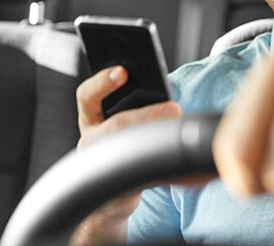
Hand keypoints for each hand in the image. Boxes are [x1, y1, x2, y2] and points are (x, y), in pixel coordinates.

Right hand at [71, 66, 181, 245]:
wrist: (110, 200)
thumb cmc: (120, 153)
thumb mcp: (117, 127)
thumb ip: (132, 111)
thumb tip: (167, 105)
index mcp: (90, 122)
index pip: (87, 97)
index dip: (102, 82)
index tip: (123, 72)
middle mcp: (91, 142)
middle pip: (117, 125)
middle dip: (147, 116)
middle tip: (173, 109)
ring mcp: (103, 167)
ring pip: (131, 149)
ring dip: (159, 137)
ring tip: (179, 125)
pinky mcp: (124, 188)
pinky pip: (148, 173)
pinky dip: (168, 164)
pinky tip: (186, 160)